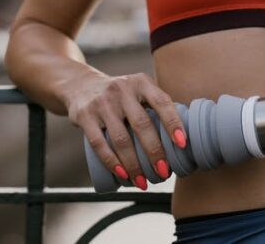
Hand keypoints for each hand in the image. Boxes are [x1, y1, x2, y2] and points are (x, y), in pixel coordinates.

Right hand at [64, 71, 187, 189]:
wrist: (80, 85)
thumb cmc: (120, 95)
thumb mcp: (138, 89)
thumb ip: (157, 106)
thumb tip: (183, 136)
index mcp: (141, 83)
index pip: (162, 102)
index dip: (173, 123)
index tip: (182, 144)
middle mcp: (122, 90)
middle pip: (142, 125)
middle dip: (155, 152)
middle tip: (164, 172)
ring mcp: (102, 103)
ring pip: (121, 139)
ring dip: (134, 165)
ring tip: (144, 182)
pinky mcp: (85, 116)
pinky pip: (99, 144)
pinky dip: (112, 162)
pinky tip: (123, 175)